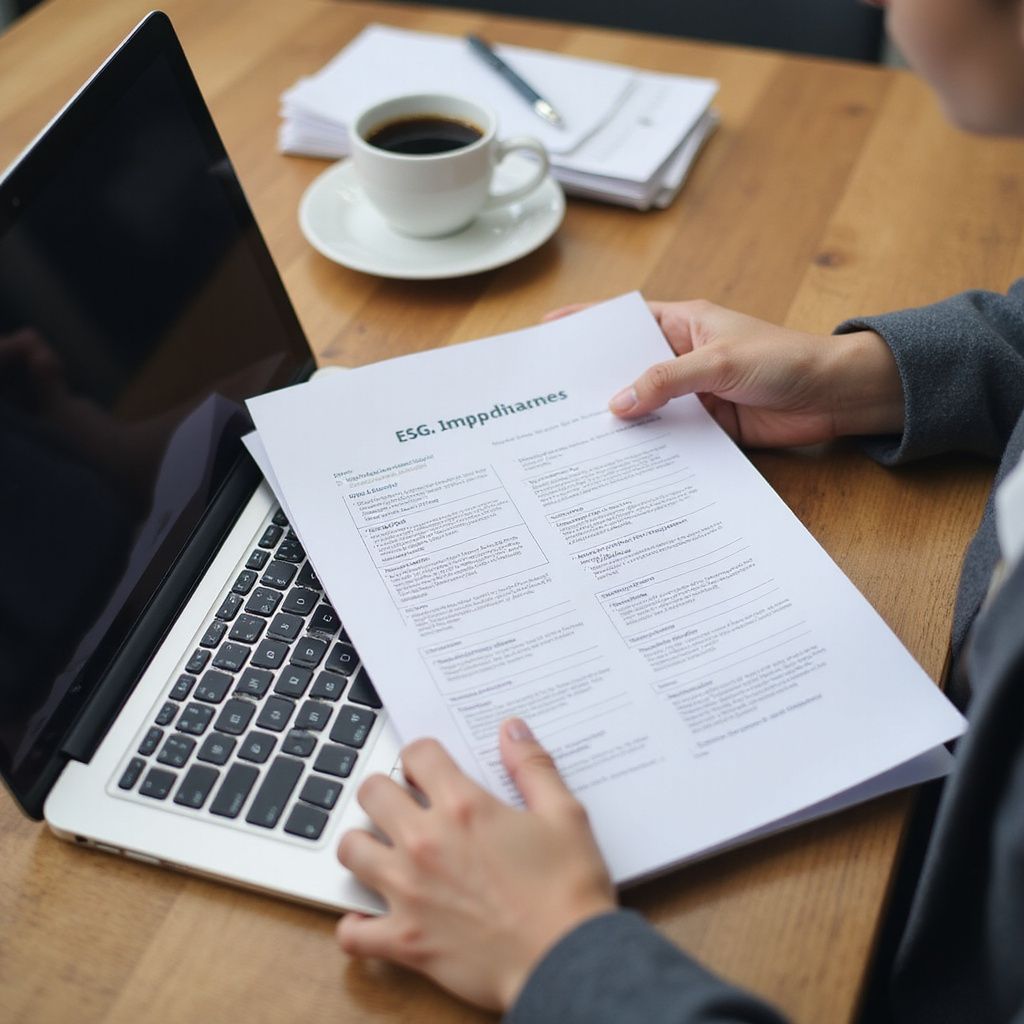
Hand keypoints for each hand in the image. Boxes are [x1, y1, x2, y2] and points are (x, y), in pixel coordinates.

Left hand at [336, 719, 615, 1011]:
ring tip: (384, 850)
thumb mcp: (565, 815)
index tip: (428, 768)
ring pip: (351, 850)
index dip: (422, 755)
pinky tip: (371, 919)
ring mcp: (409, 891)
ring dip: (363, 845)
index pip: (418, 754)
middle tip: (403, 803)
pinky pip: (352, 932)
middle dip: (385, 791)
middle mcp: (426, 842)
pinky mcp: (404, 941)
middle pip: (371, 792)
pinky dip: (356, 926)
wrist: (568, 963)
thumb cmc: (569, 891)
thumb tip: (512, 730)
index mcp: (464, 807)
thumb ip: (533, 767)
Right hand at [546, 299, 904, 447]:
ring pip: (645, 406)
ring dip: (620, 419)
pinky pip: (667, 435)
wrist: (834, 397)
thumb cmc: (784, 360)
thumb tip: (617, 404)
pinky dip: (647, 445)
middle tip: (550, 399)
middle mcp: (682, 358)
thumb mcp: (719, 362)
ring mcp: (692, 394)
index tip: (547, 334)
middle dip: (593, 381)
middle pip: (627, 368)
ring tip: (575, 435)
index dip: (586, 325)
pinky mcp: (705, 426)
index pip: (624, 321)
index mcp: (683, 324)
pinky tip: (623, 459)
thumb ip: (666, 381)